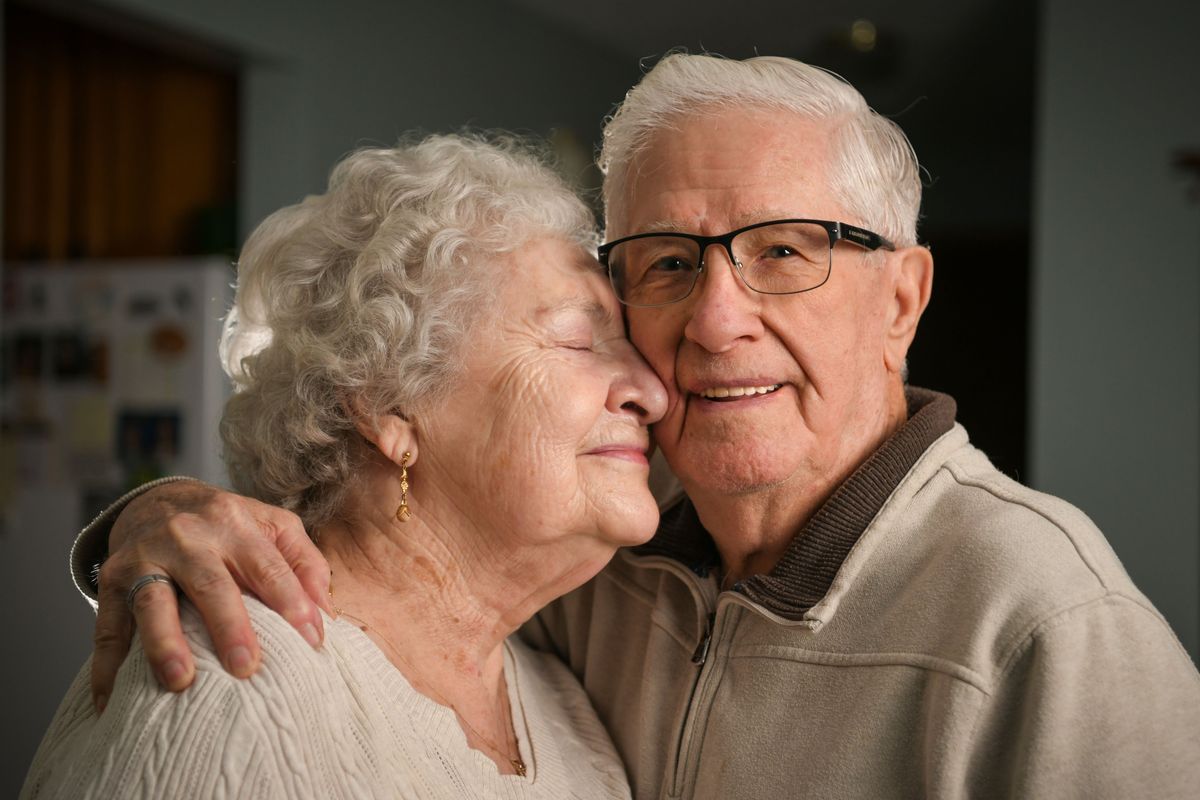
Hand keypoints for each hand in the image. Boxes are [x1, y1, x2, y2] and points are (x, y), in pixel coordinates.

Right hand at [92, 481, 331, 711]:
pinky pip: (107, 626)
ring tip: (181, 681)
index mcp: (234, 523)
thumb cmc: (228, 524)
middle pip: (210, 583)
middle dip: (229, 626)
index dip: (292, 603)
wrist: (156, 500)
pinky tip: (111, 701)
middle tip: (246, 667)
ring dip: (165, 642)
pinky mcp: (110, 580)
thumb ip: (305, 563)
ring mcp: (145, 557)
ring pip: (153, 601)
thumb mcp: (273, 526)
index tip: (311, 642)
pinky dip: (106, 666)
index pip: (268, 566)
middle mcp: (187, 537)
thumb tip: (327, 615)